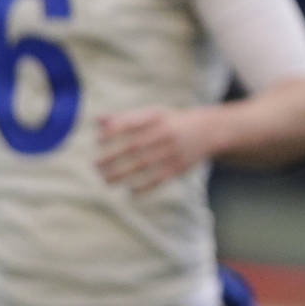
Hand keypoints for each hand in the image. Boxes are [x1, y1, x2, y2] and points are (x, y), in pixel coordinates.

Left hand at [96, 108, 216, 193]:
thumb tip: (97, 121)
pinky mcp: (179, 167)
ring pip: (142, 165)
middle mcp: (164, 133)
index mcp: (156, 117)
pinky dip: (144, 186)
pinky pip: (158, 178)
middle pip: (133, 147)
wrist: (209, 131)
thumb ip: (125, 118)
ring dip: (122, 174)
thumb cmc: (171, 122)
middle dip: (112, 157)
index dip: (112, 132)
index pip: (130, 124)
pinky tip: (129, 191)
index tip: (98, 141)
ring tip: (105, 179)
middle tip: (95, 165)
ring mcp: (172, 151)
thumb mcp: (152, 114)